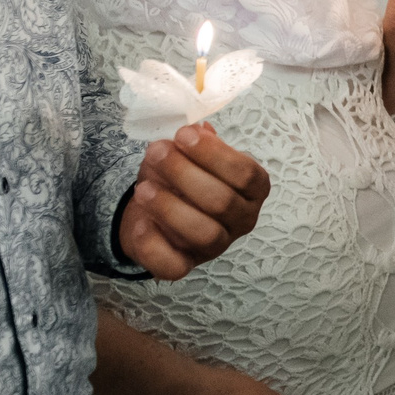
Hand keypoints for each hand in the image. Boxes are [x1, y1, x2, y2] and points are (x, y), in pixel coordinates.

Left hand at [119, 124, 269, 280]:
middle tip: (156, 152)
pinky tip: (141, 223)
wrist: (154, 209)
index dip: (214, 154)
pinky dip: (154, 244)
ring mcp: (216, 246)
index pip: (246, 174)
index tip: (184, 135)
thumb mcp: (191, 153)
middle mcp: (241, 220)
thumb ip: (198, 142)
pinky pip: (174, 265)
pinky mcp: (186, 265)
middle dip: (184, 174)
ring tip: (143, 188)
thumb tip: (200, 129)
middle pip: (222, 202)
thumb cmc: (180, 177)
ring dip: (170, 208)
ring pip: (204, 234)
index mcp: (252, 190)